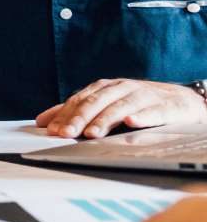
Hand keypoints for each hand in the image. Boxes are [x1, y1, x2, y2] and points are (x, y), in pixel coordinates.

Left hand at [36, 79, 206, 139]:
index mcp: (104, 88)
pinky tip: (131, 123)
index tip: (51, 130)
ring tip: (92, 133)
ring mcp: (143, 96)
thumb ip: (75, 112)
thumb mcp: (105, 104)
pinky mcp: (164, 106)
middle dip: (79, 118)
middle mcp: (121, 88)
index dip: (65, 115)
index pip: (80, 100)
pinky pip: (152, 112)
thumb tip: (42, 121)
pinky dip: (141, 117)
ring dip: (104, 120)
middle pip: (97, 102)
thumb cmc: (137, 103)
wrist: (180, 100)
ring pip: (120, 107)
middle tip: (66, 134)